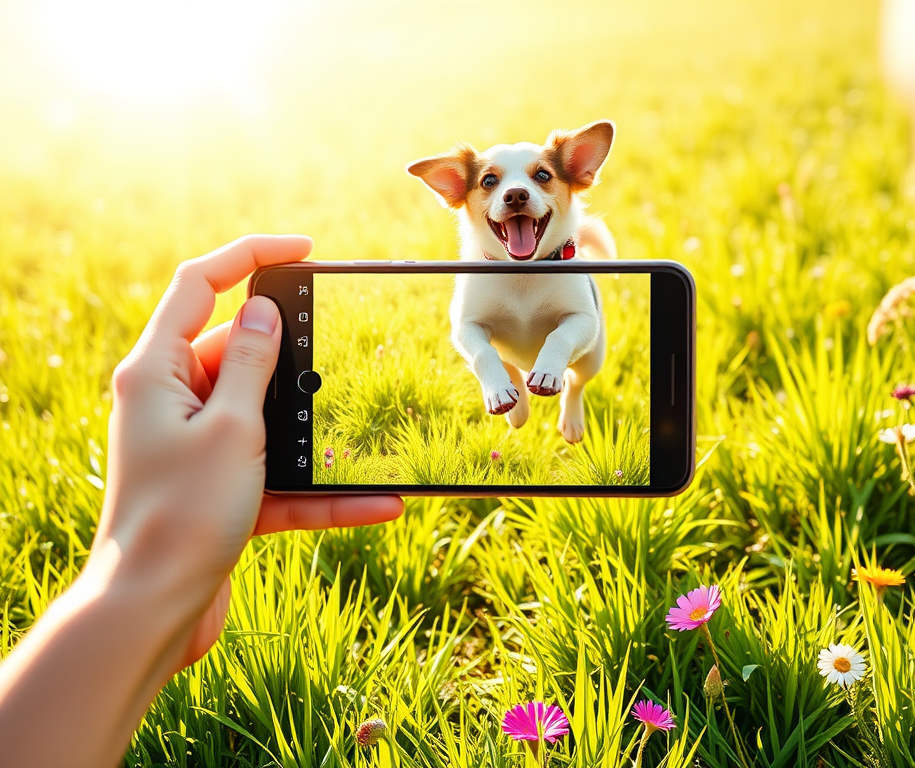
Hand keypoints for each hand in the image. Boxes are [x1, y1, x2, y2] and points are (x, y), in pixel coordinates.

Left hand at [86, 235, 403, 672]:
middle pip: (237, 353)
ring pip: (265, 420)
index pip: (199, 284)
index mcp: (156, 371)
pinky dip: (319, 489)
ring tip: (364, 438)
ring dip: (313, 434)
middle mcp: (171, 401)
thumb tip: (262, 309)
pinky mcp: (218, 487)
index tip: (304, 249)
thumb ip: (250, 362)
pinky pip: (277, 476)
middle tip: (341, 356)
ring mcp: (195, 446)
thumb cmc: (181, 516)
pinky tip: (377, 503)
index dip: (249, 255)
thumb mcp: (231, 427)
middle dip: (293, 359)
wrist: (152, 613)